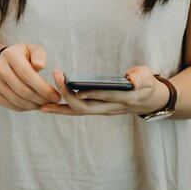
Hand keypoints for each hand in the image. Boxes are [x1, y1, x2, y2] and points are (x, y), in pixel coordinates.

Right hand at [0, 43, 60, 111]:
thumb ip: (39, 55)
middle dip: (41, 99)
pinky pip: (12, 105)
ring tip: (47, 103)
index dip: (43, 88)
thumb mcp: (33, 50)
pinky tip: (36, 104)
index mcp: (9, 55)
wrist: (3, 61)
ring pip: (18, 100)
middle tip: (54, 102)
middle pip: (23, 90)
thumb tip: (40, 65)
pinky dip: (26, 108)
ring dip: (35, 105)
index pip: (27, 75)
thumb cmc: (24, 56)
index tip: (56, 95)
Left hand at [40, 67, 169, 116]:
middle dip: (69, 94)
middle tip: (57, 77)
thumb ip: (141, 78)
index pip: (104, 97)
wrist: (149, 99)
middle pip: (85, 107)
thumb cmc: (147, 84)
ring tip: (42, 105)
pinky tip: (49, 106)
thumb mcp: (148, 78)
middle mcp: (109, 108)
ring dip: (60, 108)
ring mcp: (102, 110)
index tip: (75, 86)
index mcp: (123, 99)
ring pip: (78, 112)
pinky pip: (77, 111)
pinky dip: (64, 109)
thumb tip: (132, 80)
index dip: (90, 93)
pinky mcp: (96, 109)